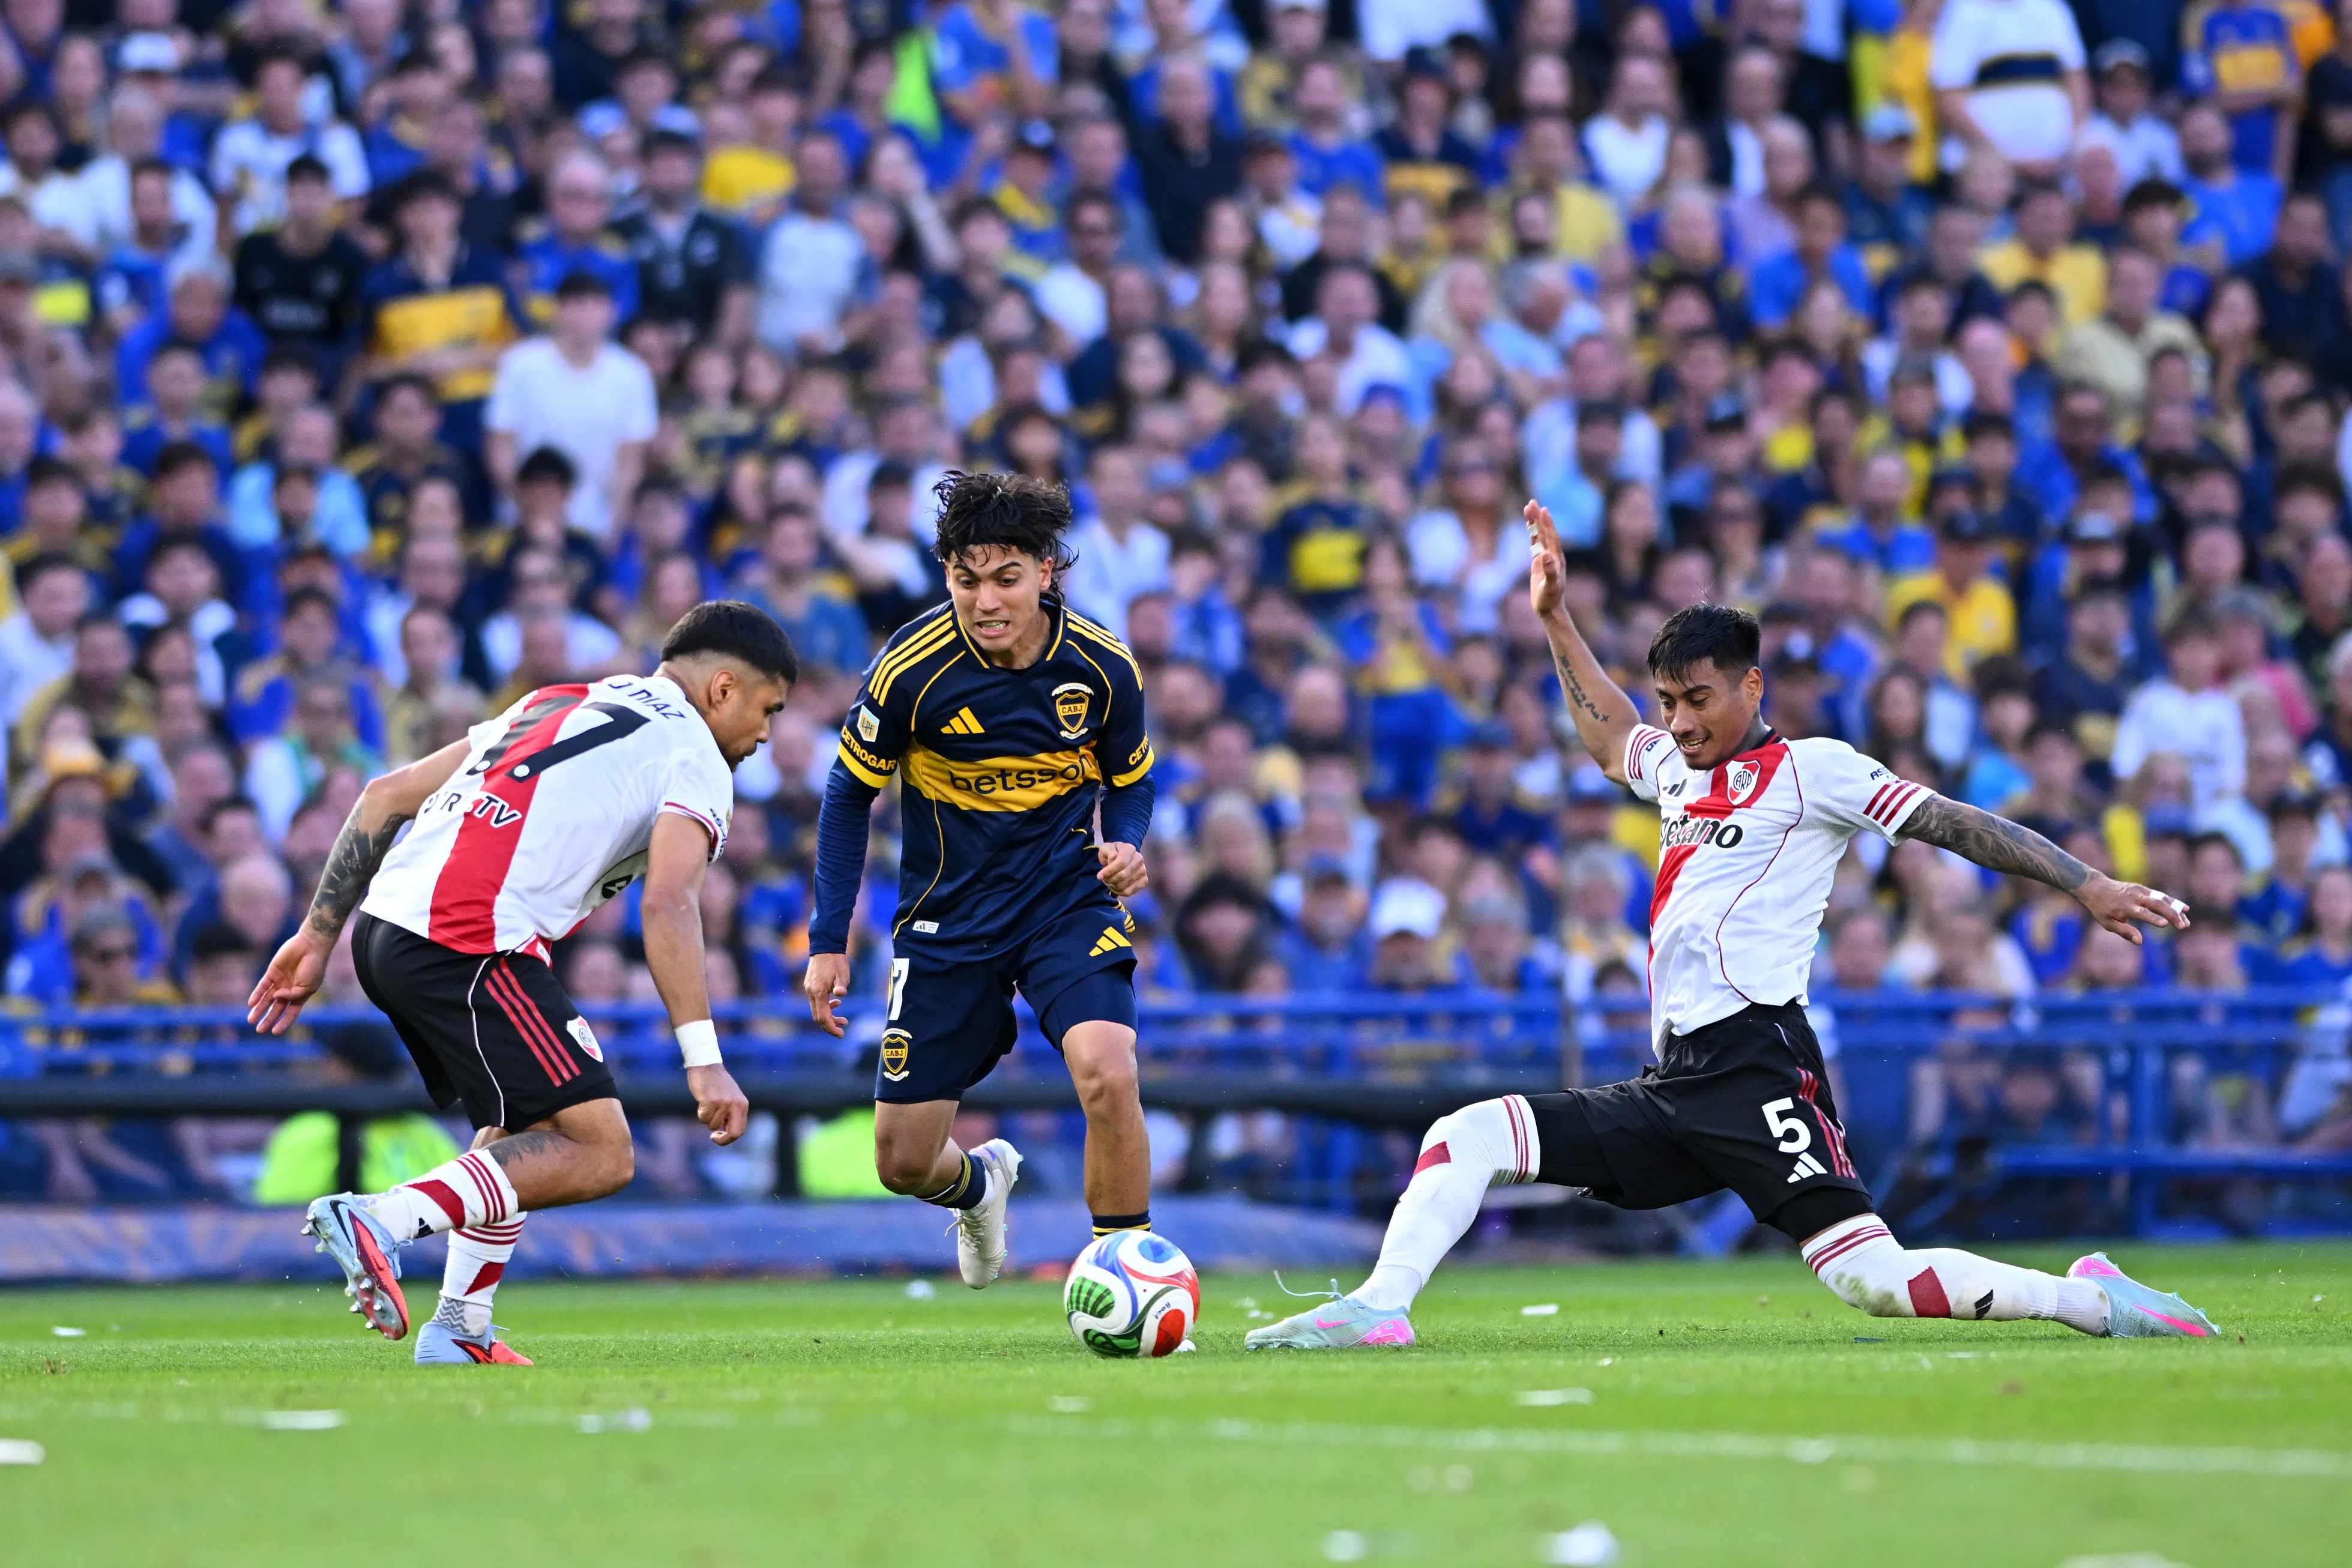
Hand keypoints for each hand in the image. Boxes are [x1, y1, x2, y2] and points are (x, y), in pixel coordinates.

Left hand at [248, 928, 328, 1033]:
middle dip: (268, 1019)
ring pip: (267, 999)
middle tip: (259, 1030)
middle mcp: (289, 990)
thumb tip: (276, 998)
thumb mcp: (308, 986)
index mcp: (301, 995)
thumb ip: (293, 995)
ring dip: (259, 1009)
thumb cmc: (314, 967)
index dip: (283, 1022)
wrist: (311, 946)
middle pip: (276, 1008)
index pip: (290, 1012)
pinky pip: (262, 986)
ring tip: (251, 1019)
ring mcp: (280, 981)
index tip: (274, 1032)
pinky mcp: (272, 972)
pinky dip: (257, 994)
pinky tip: (251, 1004)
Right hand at [687, 1063, 749, 1144]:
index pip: (740, 1130)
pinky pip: (703, 1117)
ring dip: (707, 1118)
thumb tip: (726, 1133)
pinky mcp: (711, 1101)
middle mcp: (736, 1104)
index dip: (728, 1139)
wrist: (706, 1065)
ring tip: (707, 1105)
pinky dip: (700, 1112)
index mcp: (742, 1104)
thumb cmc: (716, 1083)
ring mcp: (724, 1103)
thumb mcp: (730, 1098)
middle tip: (713, 1137)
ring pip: (712, 1124)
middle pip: (734, 1133)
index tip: (718, 1137)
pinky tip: (702, 1100)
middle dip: (722, 1140)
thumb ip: (731, 1114)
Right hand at [803, 951, 850, 1038]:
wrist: (825, 947)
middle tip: (843, 1029)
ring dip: (829, 1016)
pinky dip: (826, 1007)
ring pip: (816, 1010)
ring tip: (843, 1019)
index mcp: (818, 992)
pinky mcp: (810, 986)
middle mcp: (811, 992)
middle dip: (830, 1025)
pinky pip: (816, 1002)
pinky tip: (836, 1003)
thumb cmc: (836, 961)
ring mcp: (809, 989)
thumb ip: (841, 986)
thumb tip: (840, 995)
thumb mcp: (842, 973)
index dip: (831, 1028)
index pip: (823, 1017)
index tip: (841, 1034)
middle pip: (817, 1017)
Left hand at [1096, 841, 1147, 897]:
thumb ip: (1108, 854)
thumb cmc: (1111, 853)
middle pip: (1123, 875)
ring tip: (1109, 881)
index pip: (1121, 862)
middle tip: (1104, 879)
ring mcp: (1142, 870)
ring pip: (1124, 885)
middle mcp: (1139, 859)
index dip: (1109, 871)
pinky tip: (1115, 886)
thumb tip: (1112, 862)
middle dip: (1110, 879)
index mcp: (1130, 849)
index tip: (1099, 876)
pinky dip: (1119, 892)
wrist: (1120, 857)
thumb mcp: (1105, 849)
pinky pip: (1129, 892)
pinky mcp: (1144, 880)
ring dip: (1113, 886)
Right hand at [1525, 498, 1564, 619]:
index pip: (1550, 537)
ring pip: (1539, 536)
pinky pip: (1535, 545)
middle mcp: (1552, 556)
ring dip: (1535, 523)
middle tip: (1531, 502)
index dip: (1546, 523)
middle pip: (1545, 532)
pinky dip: (1532, 534)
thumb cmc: (1549, 599)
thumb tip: (1545, 555)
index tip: (1541, 509)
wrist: (1550, 609)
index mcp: (1555, 559)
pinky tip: (1530, 526)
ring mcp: (1545, 558)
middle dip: (1538, 518)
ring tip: (1529, 508)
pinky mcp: (1539, 563)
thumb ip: (1550, 571)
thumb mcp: (1549, 587)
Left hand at [2076, 874, 2190, 944]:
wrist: (2096, 887)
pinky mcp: (2143, 889)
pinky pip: (2160, 895)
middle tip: (2183, 926)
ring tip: (2186, 921)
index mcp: (2124, 907)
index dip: (2153, 918)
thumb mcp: (2107, 922)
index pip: (2142, 912)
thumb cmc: (2101, 908)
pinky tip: (2183, 908)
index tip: (2165, 924)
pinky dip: (2172, 902)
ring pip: (2161, 899)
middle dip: (2171, 915)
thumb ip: (2124, 931)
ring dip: (2175, 910)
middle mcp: (2134, 897)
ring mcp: (2140, 891)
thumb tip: (2140, 942)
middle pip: (2156, 905)